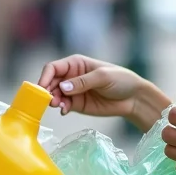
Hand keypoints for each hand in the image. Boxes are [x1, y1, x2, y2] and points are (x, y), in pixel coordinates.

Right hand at [37, 54, 170, 129]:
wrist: (133, 98)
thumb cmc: (120, 80)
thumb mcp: (102, 77)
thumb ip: (83, 82)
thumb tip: (63, 87)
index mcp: (75, 64)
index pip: (53, 68)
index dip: (45, 76)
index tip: (42, 87)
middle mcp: (71, 76)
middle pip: (51, 82)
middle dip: (47, 91)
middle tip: (50, 100)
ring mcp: (73, 91)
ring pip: (55, 95)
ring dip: (53, 100)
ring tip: (59, 106)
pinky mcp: (77, 104)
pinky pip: (64, 106)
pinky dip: (61, 108)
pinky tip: (65, 111)